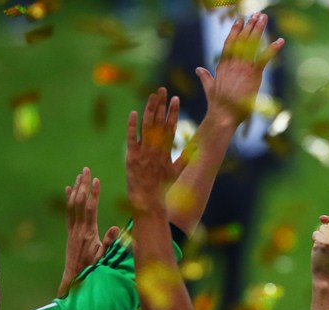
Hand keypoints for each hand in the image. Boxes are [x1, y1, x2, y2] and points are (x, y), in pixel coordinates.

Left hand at [58, 168, 119, 295]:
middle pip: (79, 202)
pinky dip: (68, 199)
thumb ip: (109, 242)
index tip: (96, 180)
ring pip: (72, 204)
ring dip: (76, 189)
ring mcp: (72, 228)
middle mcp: (78, 228)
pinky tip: (68, 189)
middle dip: (83, 185)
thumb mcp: (103, 256)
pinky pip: (68, 211)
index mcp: (88, 232)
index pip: (91, 209)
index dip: (94, 194)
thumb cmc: (91, 267)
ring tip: (79, 175)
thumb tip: (116, 228)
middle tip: (85, 169)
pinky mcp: (70, 231)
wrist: (73, 275)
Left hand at [126, 88, 181, 213]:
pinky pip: (131, 138)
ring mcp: (144, 153)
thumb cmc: (163, 187)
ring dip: (149, 110)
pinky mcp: (131, 157)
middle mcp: (156, 150)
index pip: (171, 127)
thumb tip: (196, 148)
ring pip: (147, 127)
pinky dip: (132, 126)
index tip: (175, 98)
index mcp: (167, 152)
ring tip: (151, 96)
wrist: (148, 200)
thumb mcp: (177, 172)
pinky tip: (134, 113)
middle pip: (159, 122)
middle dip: (161, 105)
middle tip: (162, 89)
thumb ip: (185, 158)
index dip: (173, 112)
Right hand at [198, 13, 284, 124]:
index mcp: (223, 64)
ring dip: (258, 29)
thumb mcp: (209, 87)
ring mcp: (243, 67)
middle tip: (256, 14)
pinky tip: (280, 41)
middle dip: (249, 25)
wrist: (223, 114)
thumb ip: (205, 76)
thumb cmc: (217, 104)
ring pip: (251, 44)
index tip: (239, 20)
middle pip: (242, 39)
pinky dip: (273, 49)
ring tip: (263, 18)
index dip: (235, 30)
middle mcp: (233, 62)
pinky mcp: (253, 74)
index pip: (229, 43)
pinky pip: (264, 58)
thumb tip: (198, 69)